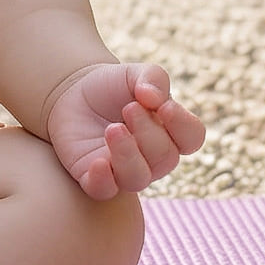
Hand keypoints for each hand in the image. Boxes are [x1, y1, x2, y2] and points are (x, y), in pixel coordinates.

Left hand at [44, 62, 204, 200]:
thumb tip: (155, 98)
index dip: (182, 125)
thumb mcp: (134, 74)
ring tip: (113, 129)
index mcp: (170, 132)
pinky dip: (103, 180)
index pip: (192, 138)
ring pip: (138, 178)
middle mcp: (152, 158)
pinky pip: (103, 191)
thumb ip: (153, 79)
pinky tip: (98, 162)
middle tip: (128, 108)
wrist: (72, 94)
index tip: (164, 106)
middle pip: (165, 158)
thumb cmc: (112, 87)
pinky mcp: (95, 178)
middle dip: (148, 132)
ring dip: (127, 154)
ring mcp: (124, 171)